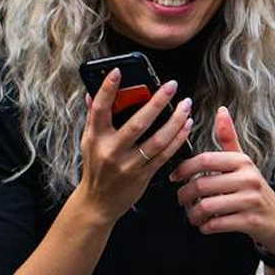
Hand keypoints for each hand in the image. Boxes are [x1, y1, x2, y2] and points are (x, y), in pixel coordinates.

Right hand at [79, 68, 193, 221]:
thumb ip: (92, 117)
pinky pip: (165, 155)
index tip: (118, 71)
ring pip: (157, 140)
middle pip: (137, 123)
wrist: (99, 202)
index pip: (100, 109)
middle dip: (157, 102)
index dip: (108, 89)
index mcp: (96, 138)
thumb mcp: (88, 141)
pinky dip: (178, 139)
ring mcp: (129, 165)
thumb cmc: (95, 167)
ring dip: (175, 121)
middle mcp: (111, 150)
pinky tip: (186, 126)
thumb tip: (92, 92)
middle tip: (171, 85)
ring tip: (185, 105)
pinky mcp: (143, 175)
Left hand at [169, 106, 274, 250]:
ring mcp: (250, 200)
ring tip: (192, 215)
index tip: (175, 177)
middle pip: (202, 185)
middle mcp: (248, 178)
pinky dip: (205, 227)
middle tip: (181, 200)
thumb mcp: (244, 163)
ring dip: (193, 214)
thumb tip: (221, 110)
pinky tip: (205, 225)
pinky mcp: (250, 221)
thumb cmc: (254, 190)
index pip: (205, 160)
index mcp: (242, 161)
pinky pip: (216, 224)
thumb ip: (229, 139)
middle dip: (185, 195)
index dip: (184, 168)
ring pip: (207, 207)